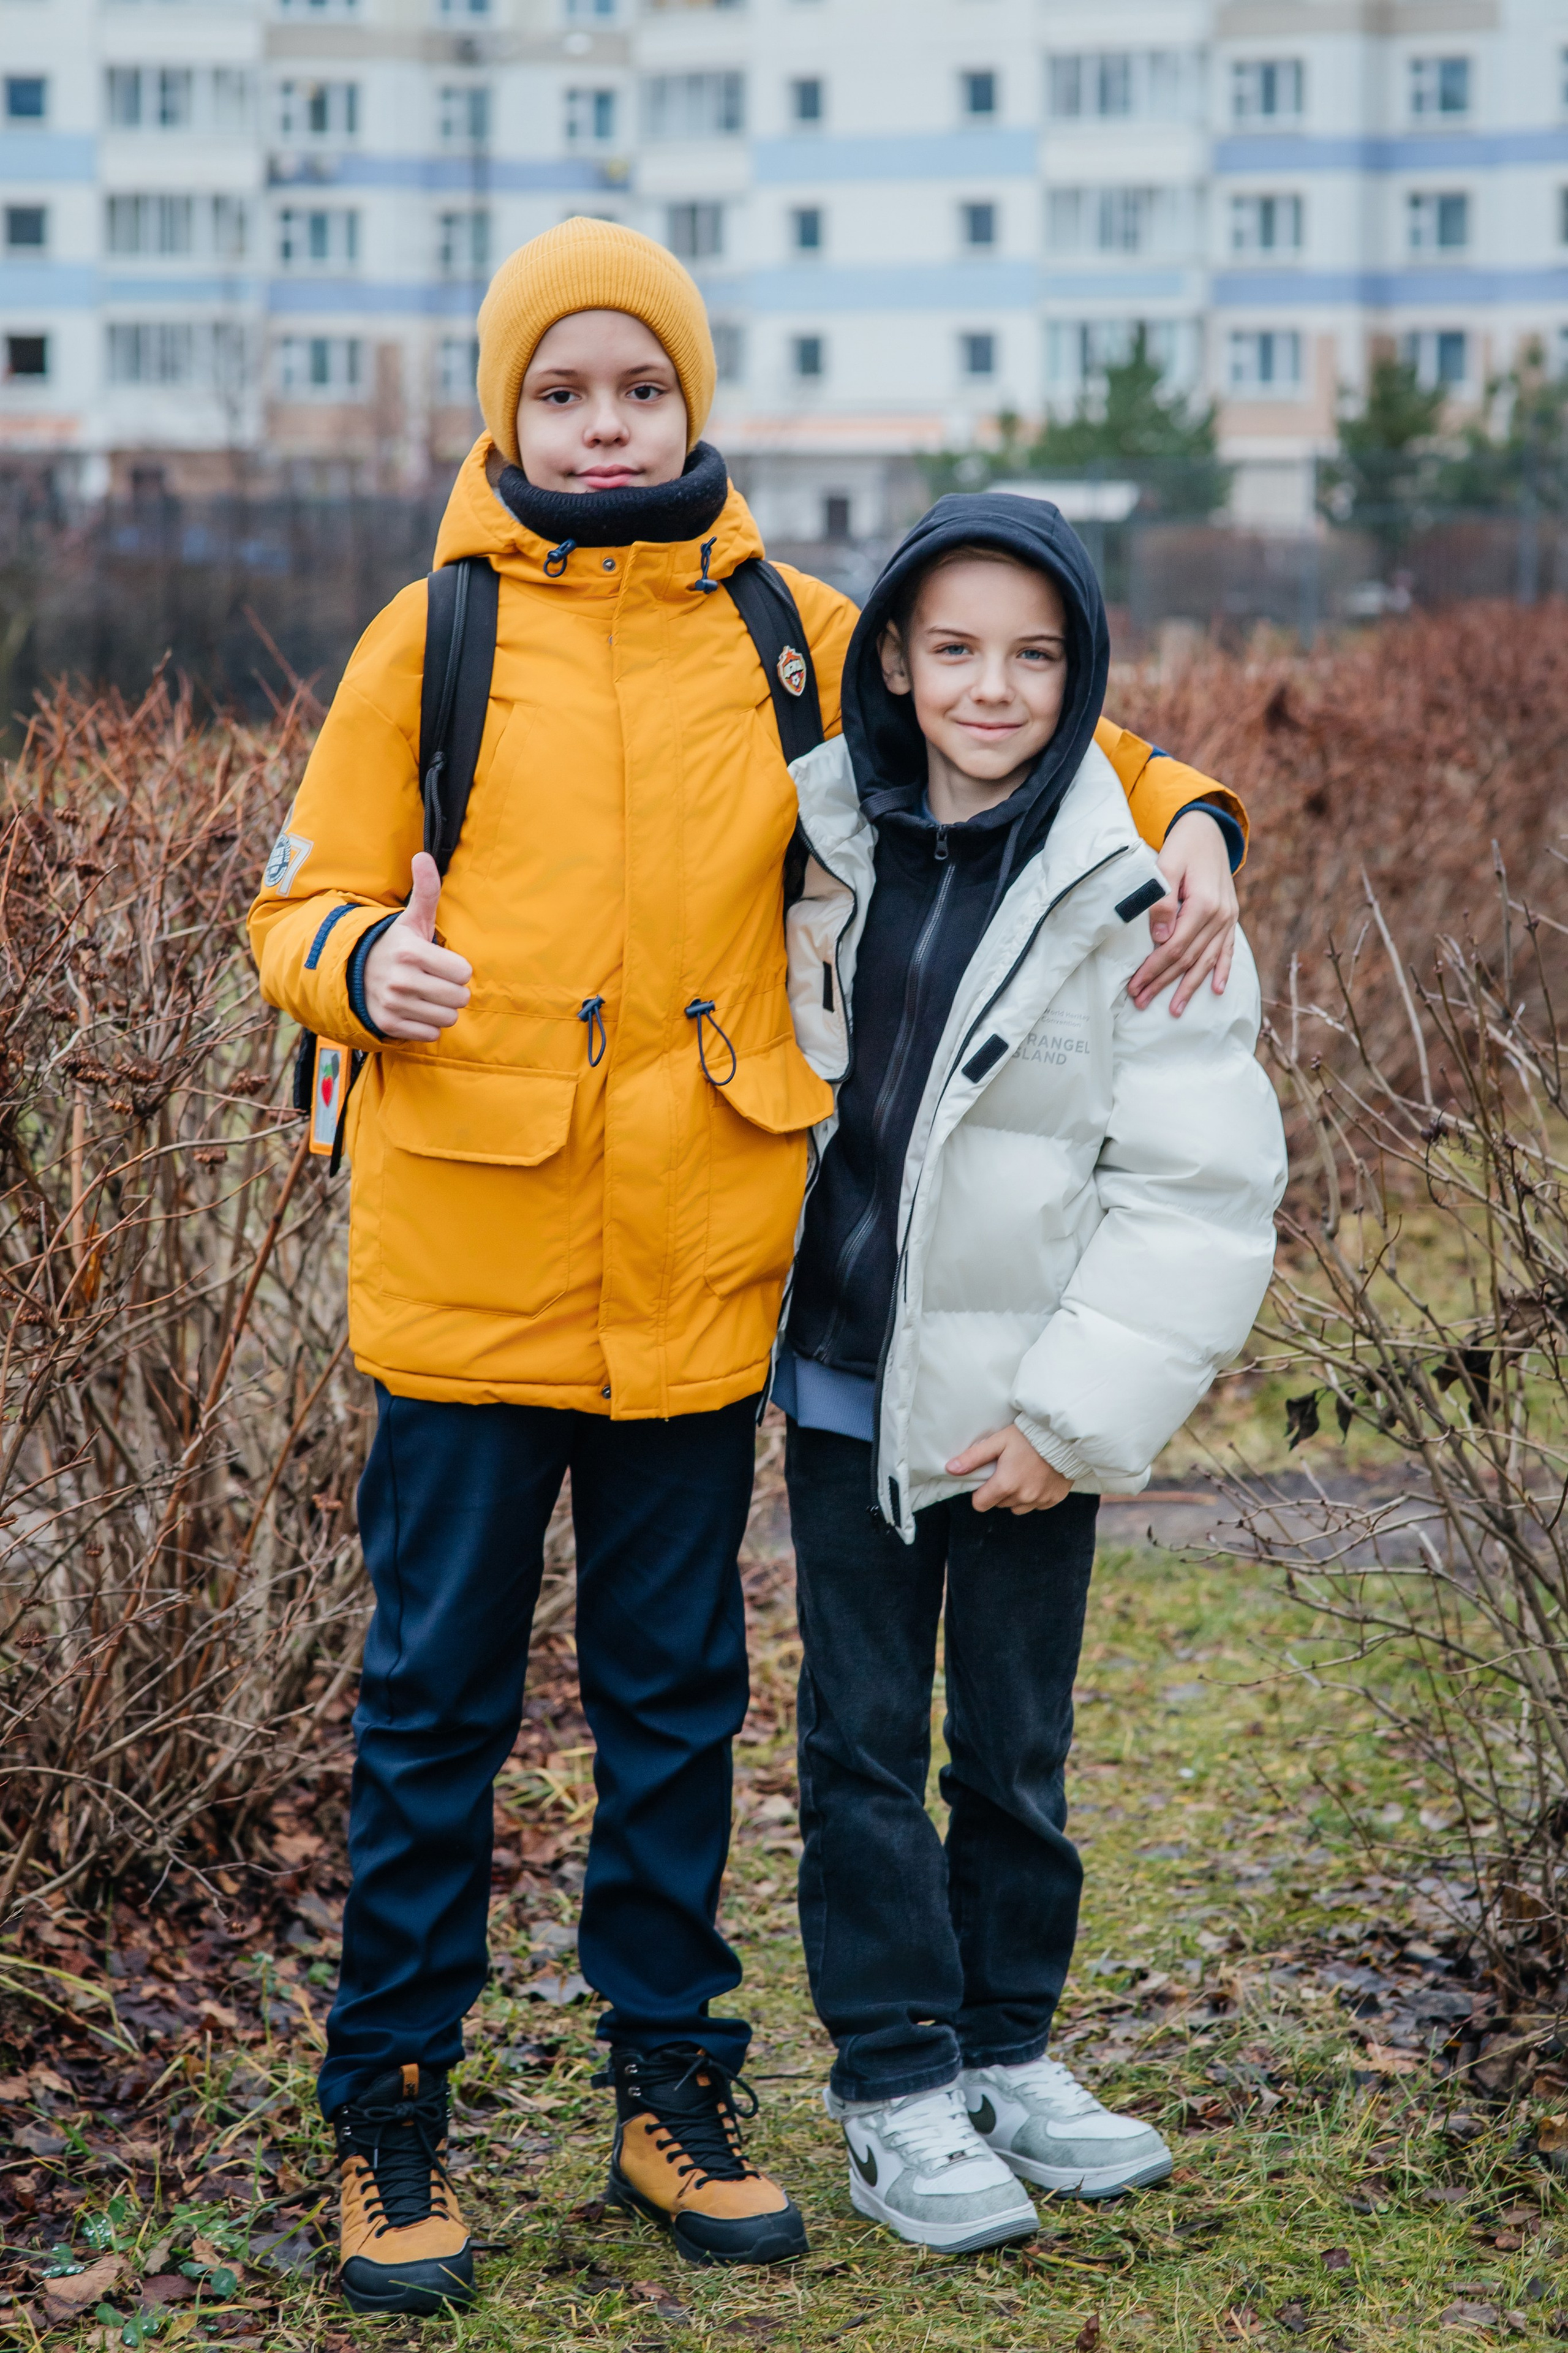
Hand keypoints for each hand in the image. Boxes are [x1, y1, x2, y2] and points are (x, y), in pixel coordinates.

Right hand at [363, 852, 472, 1041]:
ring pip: (448, 1018)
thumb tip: (422, 856)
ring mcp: (393, 1004)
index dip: (458, 968)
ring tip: (426, 995)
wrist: (356, 972)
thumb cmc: (395, 945)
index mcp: (410, 951)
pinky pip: (431, 1034)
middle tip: (437, 981)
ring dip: (442, 1009)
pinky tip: (416, 1010)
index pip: (464, 972)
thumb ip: (426, 890)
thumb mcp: (411, 918)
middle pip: (460, 998)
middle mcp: (400, 979)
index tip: (443, 962)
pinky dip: (428, 1025)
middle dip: (454, 990)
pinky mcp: (389, 1024)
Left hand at [946, 1422, 1070, 1514]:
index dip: (980, 1493)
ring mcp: (1040, 1500)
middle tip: (1007, 1470)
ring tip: (1022, 1474)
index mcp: (1005, 1485)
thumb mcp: (998, 1442)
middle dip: (999, 1491)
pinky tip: (1037, 1478)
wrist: (1064, 1436)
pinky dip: (1034, 1496)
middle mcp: (1022, 1497)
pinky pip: (1037, 1505)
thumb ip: (973, 1457)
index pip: (980, 1504)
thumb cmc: (1028, 1436)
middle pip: (999, 1504)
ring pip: (1017, 1507)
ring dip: (1016, 1496)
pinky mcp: (1054, 1499)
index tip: (986, 1479)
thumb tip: (950, 1469)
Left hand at [1129, 809, 1238, 1015]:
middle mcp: (1220, 916)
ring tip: (1175, 1009)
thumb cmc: (1183, 846)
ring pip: (1207, 961)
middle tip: (1142, 1002)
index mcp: (1204, 905)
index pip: (1174, 948)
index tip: (1134, 986)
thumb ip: (1162, 902)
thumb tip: (1159, 940)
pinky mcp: (1230, 917)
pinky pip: (1228, 950)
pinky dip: (1222, 971)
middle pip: (1189, 959)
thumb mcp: (1166, 866)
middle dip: (1164, 983)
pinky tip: (1217, 991)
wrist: (1208, 830)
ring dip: (1190, 986)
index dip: (1154, 970)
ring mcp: (1228, 919)